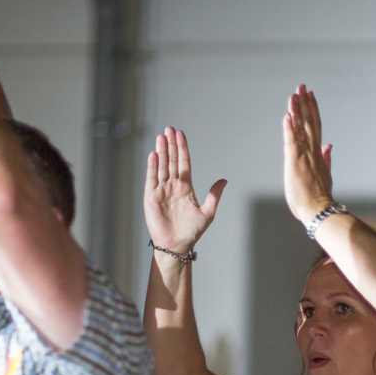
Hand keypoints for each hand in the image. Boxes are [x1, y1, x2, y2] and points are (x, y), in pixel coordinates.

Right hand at [143, 127, 226, 253]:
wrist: (177, 245)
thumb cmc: (192, 232)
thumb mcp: (207, 212)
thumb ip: (214, 195)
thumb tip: (224, 180)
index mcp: (186, 188)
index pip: (183, 163)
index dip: (182, 149)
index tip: (180, 134)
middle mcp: (173, 186)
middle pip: (171, 161)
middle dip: (170, 145)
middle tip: (169, 129)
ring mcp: (161, 190)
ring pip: (161, 167)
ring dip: (161, 152)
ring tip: (161, 137)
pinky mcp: (151, 197)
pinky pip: (151, 179)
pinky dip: (152, 167)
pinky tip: (154, 155)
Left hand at [282, 85, 334, 224]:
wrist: (318, 210)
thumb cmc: (319, 197)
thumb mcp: (325, 174)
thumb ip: (326, 158)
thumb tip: (329, 145)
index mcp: (318, 154)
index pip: (315, 127)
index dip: (313, 110)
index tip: (310, 96)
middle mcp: (312, 151)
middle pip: (309, 122)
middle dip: (305, 104)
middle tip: (302, 86)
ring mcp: (304, 156)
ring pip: (301, 128)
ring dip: (297, 110)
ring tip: (294, 94)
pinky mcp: (294, 162)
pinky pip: (291, 142)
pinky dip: (289, 129)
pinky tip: (287, 116)